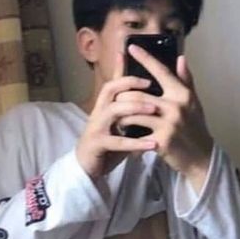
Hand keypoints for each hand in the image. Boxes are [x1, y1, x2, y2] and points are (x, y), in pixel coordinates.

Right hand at [76, 53, 158, 178]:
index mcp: (104, 106)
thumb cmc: (107, 144)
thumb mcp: (119, 125)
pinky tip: (153, 144)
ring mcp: (96, 127)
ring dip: (134, 107)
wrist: (86, 167)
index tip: (143, 70)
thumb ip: (131, 112)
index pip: (113, 83)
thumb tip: (150, 100)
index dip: (125, 73)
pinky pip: (117, 141)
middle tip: (150, 85)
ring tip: (154, 109)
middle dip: (129, 84)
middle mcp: (98, 113)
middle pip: (109, 89)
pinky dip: (136, 143)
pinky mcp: (97, 144)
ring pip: (113, 111)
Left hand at [116, 44, 213, 189]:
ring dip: (121, 114)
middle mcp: (176, 106)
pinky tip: (122, 133)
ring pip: (133, 112)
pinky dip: (127, 133)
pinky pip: (136, 133)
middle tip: (114, 98)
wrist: (201, 157)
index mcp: (182, 94)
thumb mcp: (193, 103)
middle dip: (122, 96)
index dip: (145, 58)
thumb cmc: (195, 127)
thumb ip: (185, 80)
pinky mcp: (161, 141)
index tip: (130, 47)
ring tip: (116, 115)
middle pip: (138, 94)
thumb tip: (180, 58)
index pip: (161, 71)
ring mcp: (168, 124)